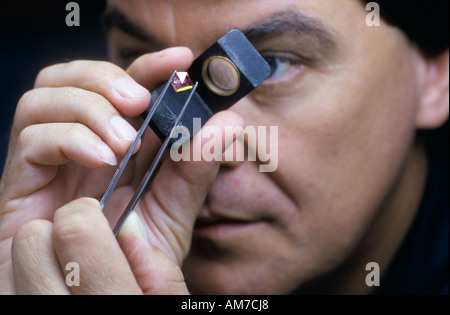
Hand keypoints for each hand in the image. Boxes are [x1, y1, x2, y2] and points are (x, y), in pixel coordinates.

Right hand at [0, 47, 243, 293]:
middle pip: (75, 77)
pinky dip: (67, 137)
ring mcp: (48, 160)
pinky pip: (29, 139)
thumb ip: (195, 170)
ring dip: (88, 108)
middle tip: (140, 102)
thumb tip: (226, 124)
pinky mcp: (21, 182)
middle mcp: (80, 142)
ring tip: (122, 141)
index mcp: (118, 142)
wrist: (90, 291)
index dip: (150, 66)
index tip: (179, 60)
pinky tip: (99, 159)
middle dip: (108, 79)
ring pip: (44, 97)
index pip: (125, 86)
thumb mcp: (173, 211)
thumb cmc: (130, 254)